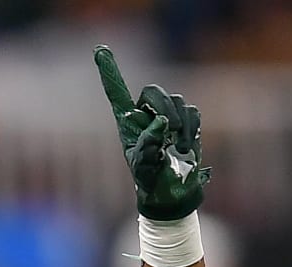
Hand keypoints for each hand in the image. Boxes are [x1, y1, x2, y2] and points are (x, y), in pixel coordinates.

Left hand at [96, 45, 210, 220]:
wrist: (171, 192)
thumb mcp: (143, 167)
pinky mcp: (186, 122)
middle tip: (169, 129)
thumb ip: (148, 145)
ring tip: (178, 147)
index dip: (109, 71)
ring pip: (177, 101)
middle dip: (164, 106)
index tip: (100, 50)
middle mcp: (146, 115)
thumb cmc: (150, 181)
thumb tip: (162, 123)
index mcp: (127, 123)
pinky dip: (192, 128)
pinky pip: (192, 112)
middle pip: (154, 91)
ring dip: (180, 123)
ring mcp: (167, 117)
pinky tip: (186, 146)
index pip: (117, 93)